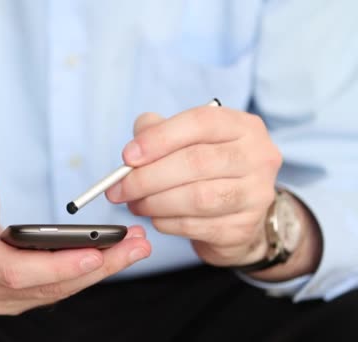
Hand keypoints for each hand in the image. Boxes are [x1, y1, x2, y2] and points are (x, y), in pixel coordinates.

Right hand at [0, 151, 150, 315]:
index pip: (14, 270)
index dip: (56, 265)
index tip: (95, 253)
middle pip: (45, 287)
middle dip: (94, 268)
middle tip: (136, 246)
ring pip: (55, 292)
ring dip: (98, 272)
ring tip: (135, 248)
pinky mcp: (11, 300)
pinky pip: (53, 292)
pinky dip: (84, 275)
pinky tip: (113, 257)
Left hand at [106, 105, 281, 267]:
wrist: (237, 213)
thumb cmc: (206, 169)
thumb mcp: (185, 141)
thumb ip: (157, 133)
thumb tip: (133, 149)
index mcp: (242, 126)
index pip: (200, 122)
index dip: (159, 139)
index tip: (127, 156)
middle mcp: (258, 157)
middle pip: (196, 162)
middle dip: (147, 177)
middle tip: (118, 188)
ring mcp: (256, 194)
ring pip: (196, 198)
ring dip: (154, 202)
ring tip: (134, 204)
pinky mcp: (243, 227)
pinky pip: (196, 225)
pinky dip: (166, 222)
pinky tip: (155, 218)